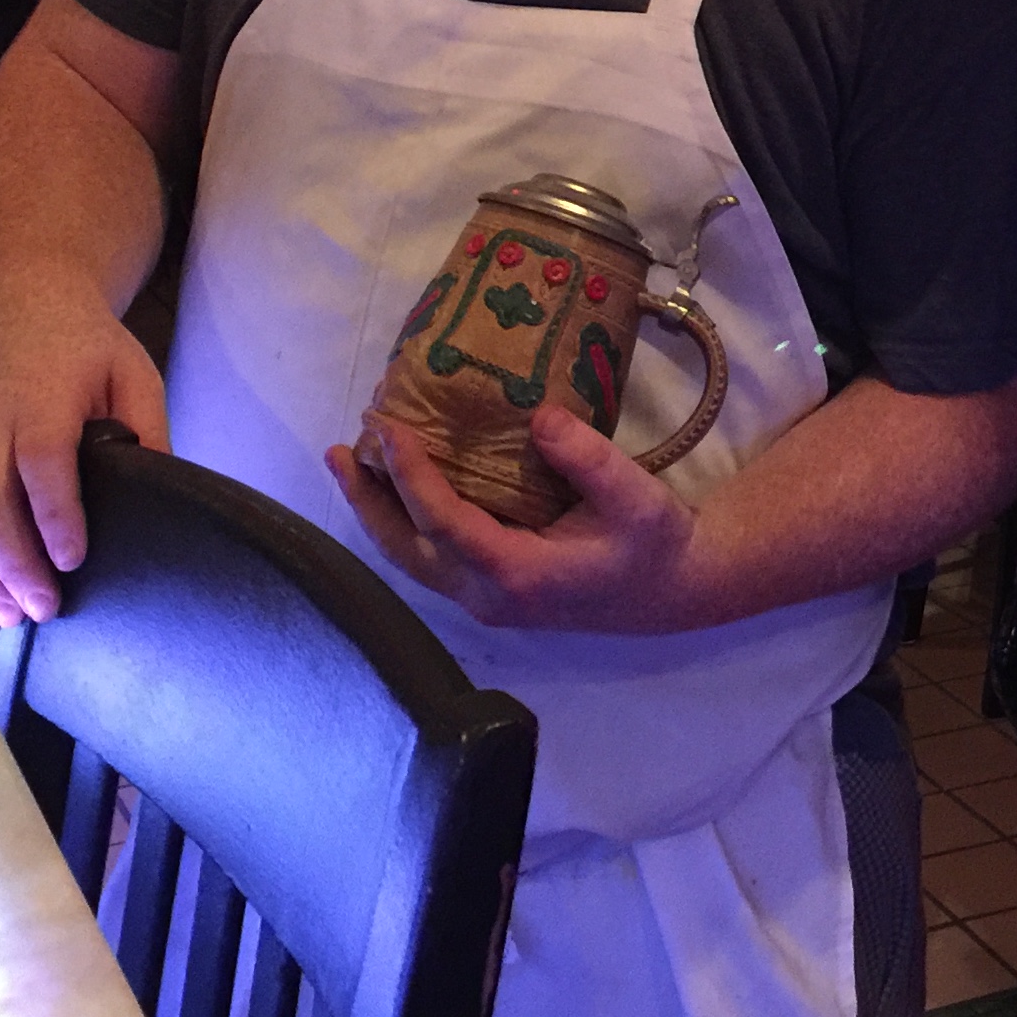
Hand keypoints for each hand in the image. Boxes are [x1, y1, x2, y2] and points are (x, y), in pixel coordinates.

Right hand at [0, 305, 169, 625]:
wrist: (20, 303)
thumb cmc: (84, 345)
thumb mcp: (131, 370)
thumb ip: (147, 427)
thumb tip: (165, 490)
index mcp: (40, 398)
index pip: (41, 461)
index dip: (54, 514)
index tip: (75, 559)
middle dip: (14, 564)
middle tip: (48, 606)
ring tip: (14, 616)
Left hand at [325, 410, 712, 634]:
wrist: (676, 590)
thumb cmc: (656, 544)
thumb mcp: (636, 497)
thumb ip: (588, 459)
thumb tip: (539, 417)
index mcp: (518, 574)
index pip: (444, 522)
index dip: (410, 476)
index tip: (386, 429)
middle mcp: (489, 594)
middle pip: (408, 548)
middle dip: (369, 500)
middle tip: (340, 450)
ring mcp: (487, 599)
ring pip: (413, 559)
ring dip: (378, 514)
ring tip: (351, 466)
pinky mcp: (492, 591)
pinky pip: (430, 558)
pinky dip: (404, 524)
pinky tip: (397, 492)